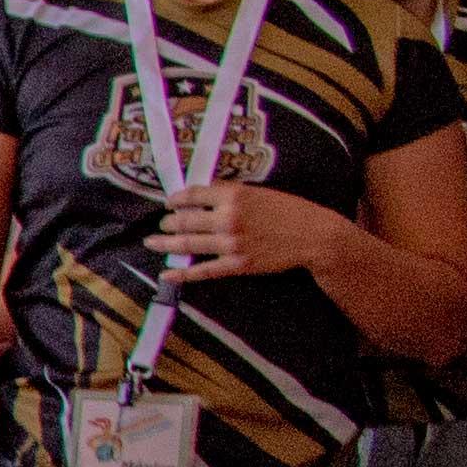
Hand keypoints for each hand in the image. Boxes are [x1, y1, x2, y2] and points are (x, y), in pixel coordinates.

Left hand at [154, 183, 322, 282]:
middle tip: (162, 223)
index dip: (176, 199)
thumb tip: (201, 195)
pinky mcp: (237, 265)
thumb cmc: (289, 210)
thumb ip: (230, 193)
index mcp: (234, 196)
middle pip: (184, 220)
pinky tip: (167, 274)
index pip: (193, 195)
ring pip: (187, 244)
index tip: (170, 202)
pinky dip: (182, 273)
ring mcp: (231, 244)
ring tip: (151, 241)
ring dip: (165, 243)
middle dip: (169, 222)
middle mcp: (228, 219)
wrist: (314, 236)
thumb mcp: (259, 192)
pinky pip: (203, 270)